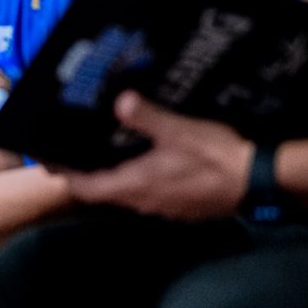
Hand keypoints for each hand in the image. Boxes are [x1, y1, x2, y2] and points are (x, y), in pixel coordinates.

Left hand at [64, 92, 253, 220]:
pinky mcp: (180, 207)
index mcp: (136, 184)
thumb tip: (119, 100)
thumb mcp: (179, 130)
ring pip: (126, 194)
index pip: (87, 188)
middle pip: (104, 192)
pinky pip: (149, 195)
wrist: (256, 181)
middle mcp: (144, 202)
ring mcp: (163, 207)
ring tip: (104, 154)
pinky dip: (137, 181)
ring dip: (113, 178)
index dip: (67, 176)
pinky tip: (144, 163)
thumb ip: (147, 116)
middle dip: (87, 174)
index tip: (51, 162)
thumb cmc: (216, 156)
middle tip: (73, 152)